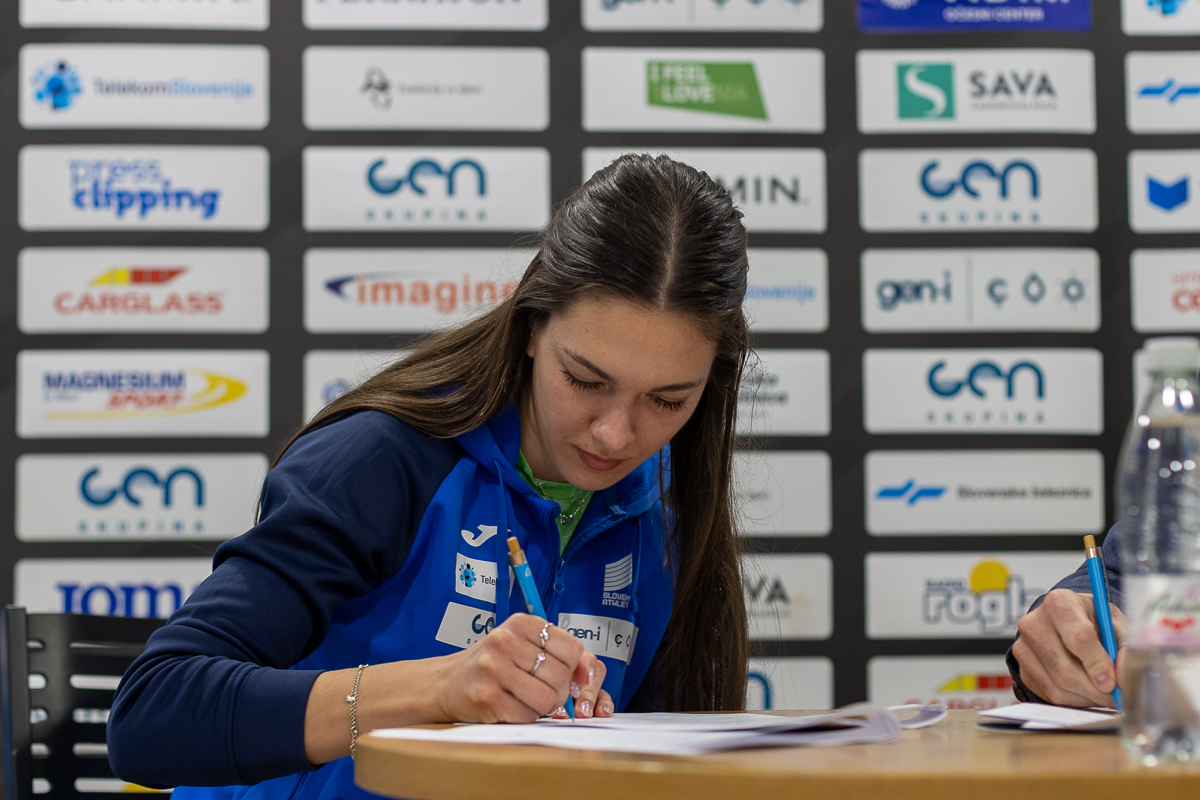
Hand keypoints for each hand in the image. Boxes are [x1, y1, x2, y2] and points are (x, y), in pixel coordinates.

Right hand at [437, 614, 607, 722]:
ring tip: (526, 699)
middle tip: (543, 691)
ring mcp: (494, 668)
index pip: (572, 648)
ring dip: (542, 707)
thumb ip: (556, 652)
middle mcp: (505, 641)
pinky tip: (511, 706)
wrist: (448, 682)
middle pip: (560, 675)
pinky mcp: (487, 696)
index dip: (572, 668)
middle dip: (558, 692)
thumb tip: (590, 671)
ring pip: (547, 698)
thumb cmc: (492, 664)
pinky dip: (526, 716)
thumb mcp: (521, 644)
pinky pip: (527, 715)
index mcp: (520, 623)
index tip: (560, 672)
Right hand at [1012, 589, 1125, 707]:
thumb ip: (1127, 649)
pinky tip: (1086, 689)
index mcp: (1059, 603)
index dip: (1098, 664)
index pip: (1078, 638)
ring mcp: (1023, 647)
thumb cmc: (1095, 621)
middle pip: (1064, 669)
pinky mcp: (1022, 668)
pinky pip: (1050, 694)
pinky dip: (1074, 699)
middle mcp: (1034, 623)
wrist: (1070, 622)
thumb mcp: (1117, 625)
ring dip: (1087, 696)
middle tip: (1115, 696)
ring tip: (1103, 691)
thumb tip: (1123, 678)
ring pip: (1058, 686)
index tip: (1113, 681)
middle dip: (1095, 690)